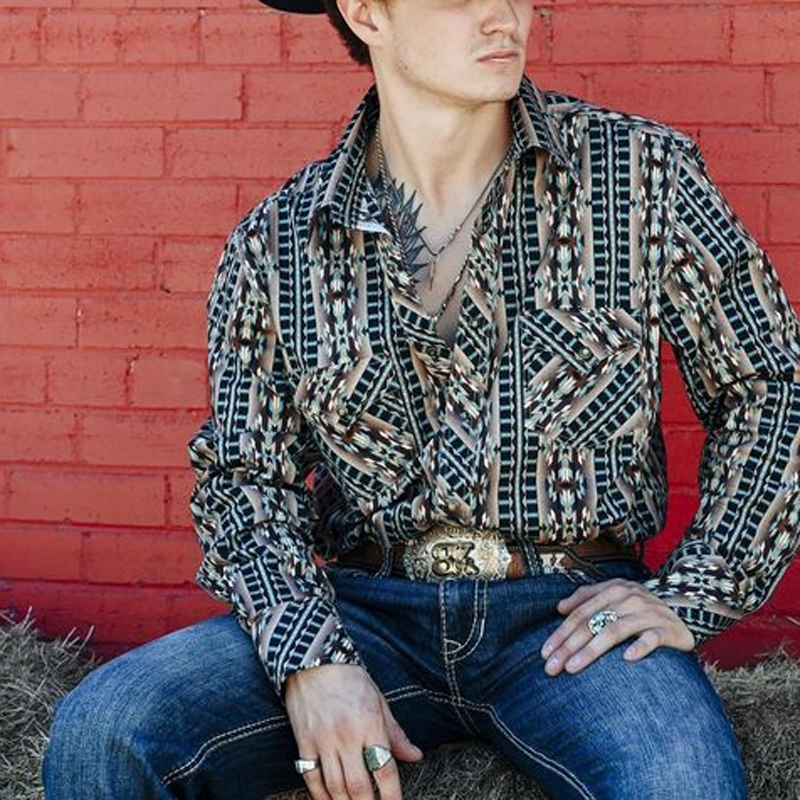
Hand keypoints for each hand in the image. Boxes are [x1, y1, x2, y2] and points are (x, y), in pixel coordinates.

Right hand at [284, 663, 422, 799]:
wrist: (314, 661)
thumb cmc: (349, 678)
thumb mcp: (378, 700)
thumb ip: (396, 732)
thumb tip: (415, 755)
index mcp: (370, 723)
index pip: (385, 769)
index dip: (392, 795)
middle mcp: (347, 735)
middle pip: (359, 785)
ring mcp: (323, 740)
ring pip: (335, 787)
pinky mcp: (304, 742)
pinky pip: (311, 777)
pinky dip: (320, 795)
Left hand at [539, 578, 694, 675]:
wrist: (683, 613)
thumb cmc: (640, 610)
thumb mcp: (614, 597)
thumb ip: (586, 598)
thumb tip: (559, 608)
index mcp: (613, 589)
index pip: (580, 613)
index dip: (560, 633)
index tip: (544, 653)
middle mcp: (629, 597)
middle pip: (592, 623)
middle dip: (568, 646)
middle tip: (552, 667)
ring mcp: (648, 613)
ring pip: (614, 631)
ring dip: (591, 651)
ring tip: (573, 668)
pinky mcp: (667, 630)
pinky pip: (651, 639)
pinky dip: (639, 647)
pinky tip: (626, 660)